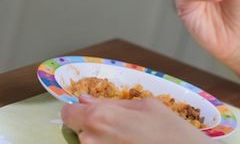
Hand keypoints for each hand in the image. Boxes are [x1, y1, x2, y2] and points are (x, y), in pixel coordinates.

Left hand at [60, 96, 208, 143]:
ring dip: (103, 142)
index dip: (79, 111)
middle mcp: (92, 140)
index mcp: (99, 117)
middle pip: (79, 131)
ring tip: (129, 141)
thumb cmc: (171, 132)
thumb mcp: (145, 106)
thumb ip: (112, 102)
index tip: (89, 113)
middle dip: (93, 128)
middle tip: (120, 130)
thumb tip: (86, 99)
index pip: (68, 114)